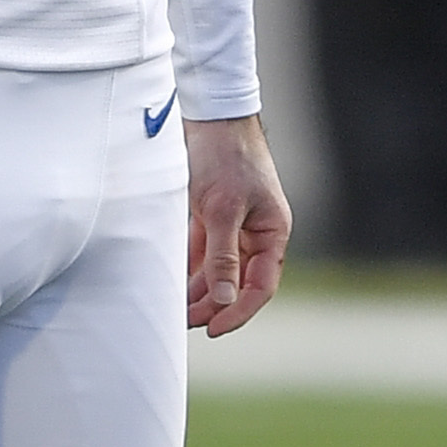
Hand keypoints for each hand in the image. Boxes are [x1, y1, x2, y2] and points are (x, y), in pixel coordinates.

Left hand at [184, 114, 287, 336]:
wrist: (210, 117)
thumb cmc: (225, 157)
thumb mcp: (222, 209)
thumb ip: (222, 256)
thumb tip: (224, 299)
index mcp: (272, 233)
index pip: (260, 286)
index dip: (239, 311)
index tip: (214, 329)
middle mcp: (256, 233)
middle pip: (238, 281)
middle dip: (213, 305)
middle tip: (185, 324)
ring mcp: (233, 224)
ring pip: (217, 269)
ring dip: (198, 289)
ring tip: (175, 309)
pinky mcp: (211, 214)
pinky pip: (202, 251)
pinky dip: (190, 267)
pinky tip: (173, 283)